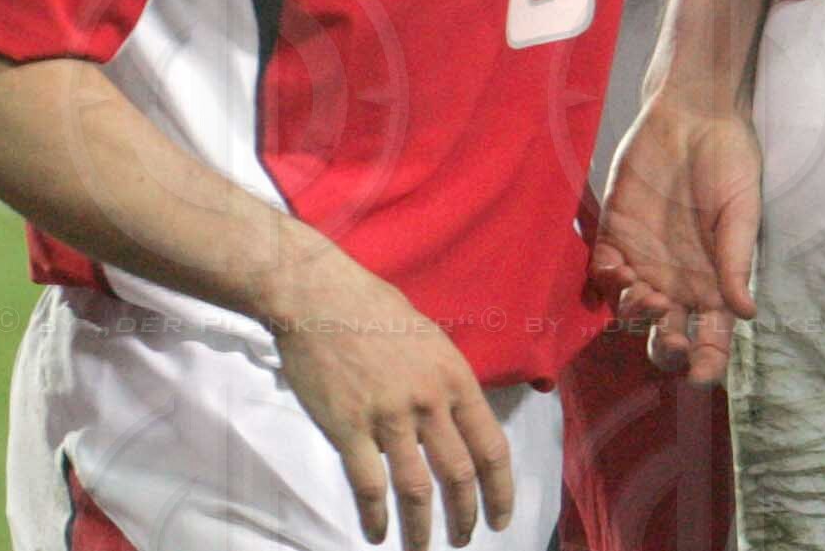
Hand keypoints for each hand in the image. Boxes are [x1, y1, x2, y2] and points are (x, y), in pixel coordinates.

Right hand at [262, 245, 517, 546]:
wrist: (323, 299)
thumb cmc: (377, 313)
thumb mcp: (432, 340)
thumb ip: (445, 383)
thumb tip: (453, 418)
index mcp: (456, 379)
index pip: (491, 445)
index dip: (500, 488)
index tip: (501, 515)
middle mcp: (429, 402)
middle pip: (459, 473)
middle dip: (467, 514)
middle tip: (466, 538)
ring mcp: (389, 417)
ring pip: (416, 487)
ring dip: (422, 527)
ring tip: (423, 549)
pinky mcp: (348, 428)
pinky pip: (368, 484)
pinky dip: (375, 515)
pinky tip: (377, 534)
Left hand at [593, 86, 762, 388]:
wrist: (692, 113)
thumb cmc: (729, 159)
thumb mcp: (742, 209)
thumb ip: (736, 261)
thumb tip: (747, 314)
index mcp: (715, 281)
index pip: (712, 337)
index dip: (708, 362)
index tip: (703, 373)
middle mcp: (678, 281)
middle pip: (666, 337)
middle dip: (666, 348)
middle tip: (670, 331)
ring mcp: (644, 262)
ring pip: (629, 313)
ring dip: (635, 313)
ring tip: (645, 292)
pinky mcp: (613, 238)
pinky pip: (601, 276)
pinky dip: (606, 280)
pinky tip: (618, 264)